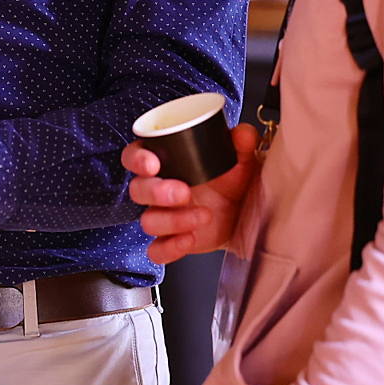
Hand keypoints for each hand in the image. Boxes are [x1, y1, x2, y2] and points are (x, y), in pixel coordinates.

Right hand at [123, 123, 258, 263]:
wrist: (248, 214)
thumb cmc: (235, 180)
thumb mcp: (242, 159)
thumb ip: (243, 143)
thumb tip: (242, 134)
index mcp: (167, 162)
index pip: (135, 156)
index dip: (137, 159)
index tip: (152, 164)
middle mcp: (160, 189)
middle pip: (137, 190)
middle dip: (157, 192)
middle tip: (184, 192)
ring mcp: (165, 216)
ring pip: (148, 221)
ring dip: (173, 220)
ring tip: (205, 215)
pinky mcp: (173, 241)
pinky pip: (157, 250)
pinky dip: (170, 247)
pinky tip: (190, 239)